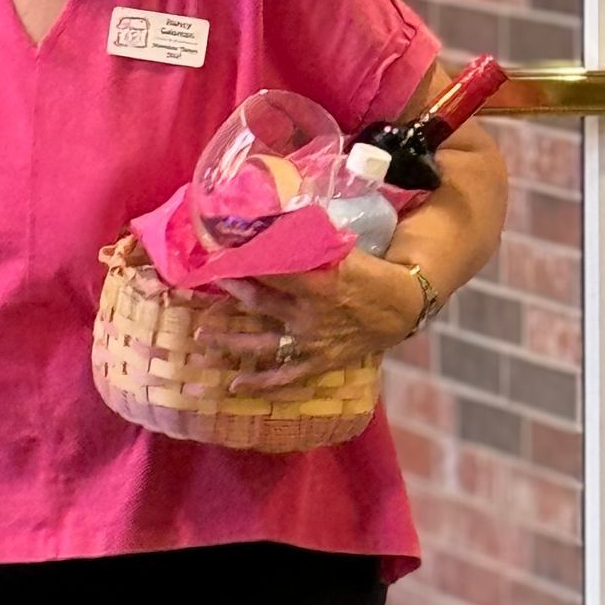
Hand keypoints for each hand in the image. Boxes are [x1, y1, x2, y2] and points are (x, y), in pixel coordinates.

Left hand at [193, 253, 426, 391]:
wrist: (403, 308)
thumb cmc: (372, 274)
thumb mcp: (346, 251)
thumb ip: (313, 242)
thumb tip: (276, 220)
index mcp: (319, 283)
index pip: (272, 268)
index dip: (245, 259)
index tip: (221, 249)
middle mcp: (310, 315)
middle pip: (261, 302)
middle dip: (232, 291)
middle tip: (209, 281)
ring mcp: (312, 342)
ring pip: (263, 343)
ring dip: (231, 340)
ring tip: (202, 335)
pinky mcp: (318, 362)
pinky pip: (285, 377)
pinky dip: (261, 383)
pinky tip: (235, 385)